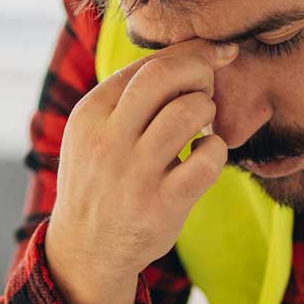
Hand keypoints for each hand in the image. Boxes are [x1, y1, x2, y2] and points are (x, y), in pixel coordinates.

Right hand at [43, 38, 247, 303]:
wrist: (87, 250)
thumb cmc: (101, 180)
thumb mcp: (93, 133)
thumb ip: (126, 96)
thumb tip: (188, 54)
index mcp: (89, 114)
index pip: (145, 64)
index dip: (187, 53)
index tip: (210, 56)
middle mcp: (107, 139)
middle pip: (164, 75)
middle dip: (199, 69)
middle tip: (208, 85)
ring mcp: (134, 173)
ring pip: (188, 110)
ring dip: (206, 110)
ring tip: (201, 125)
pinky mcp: (162, 204)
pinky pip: (208, 158)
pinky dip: (216, 149)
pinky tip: (203, 155)